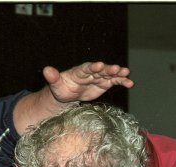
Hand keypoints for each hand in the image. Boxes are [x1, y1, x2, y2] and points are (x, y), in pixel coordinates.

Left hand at [13, 62, 133, 134]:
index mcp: (79, 71)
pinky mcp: (104, 83)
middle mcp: (91, 72)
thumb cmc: (61, 87)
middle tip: (118, 68)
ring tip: (127, 73)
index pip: (87, 68)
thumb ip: (52, 77)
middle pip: (101, 70)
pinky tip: (130, 83)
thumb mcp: (56, 84)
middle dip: (109, 69)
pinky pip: (114, 82)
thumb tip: (46, 70)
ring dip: (119, 74)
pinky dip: (122, 82)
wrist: (68, 93)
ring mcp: (99, 77)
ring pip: (110, 74)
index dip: (93, 67)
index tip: (100, 65)